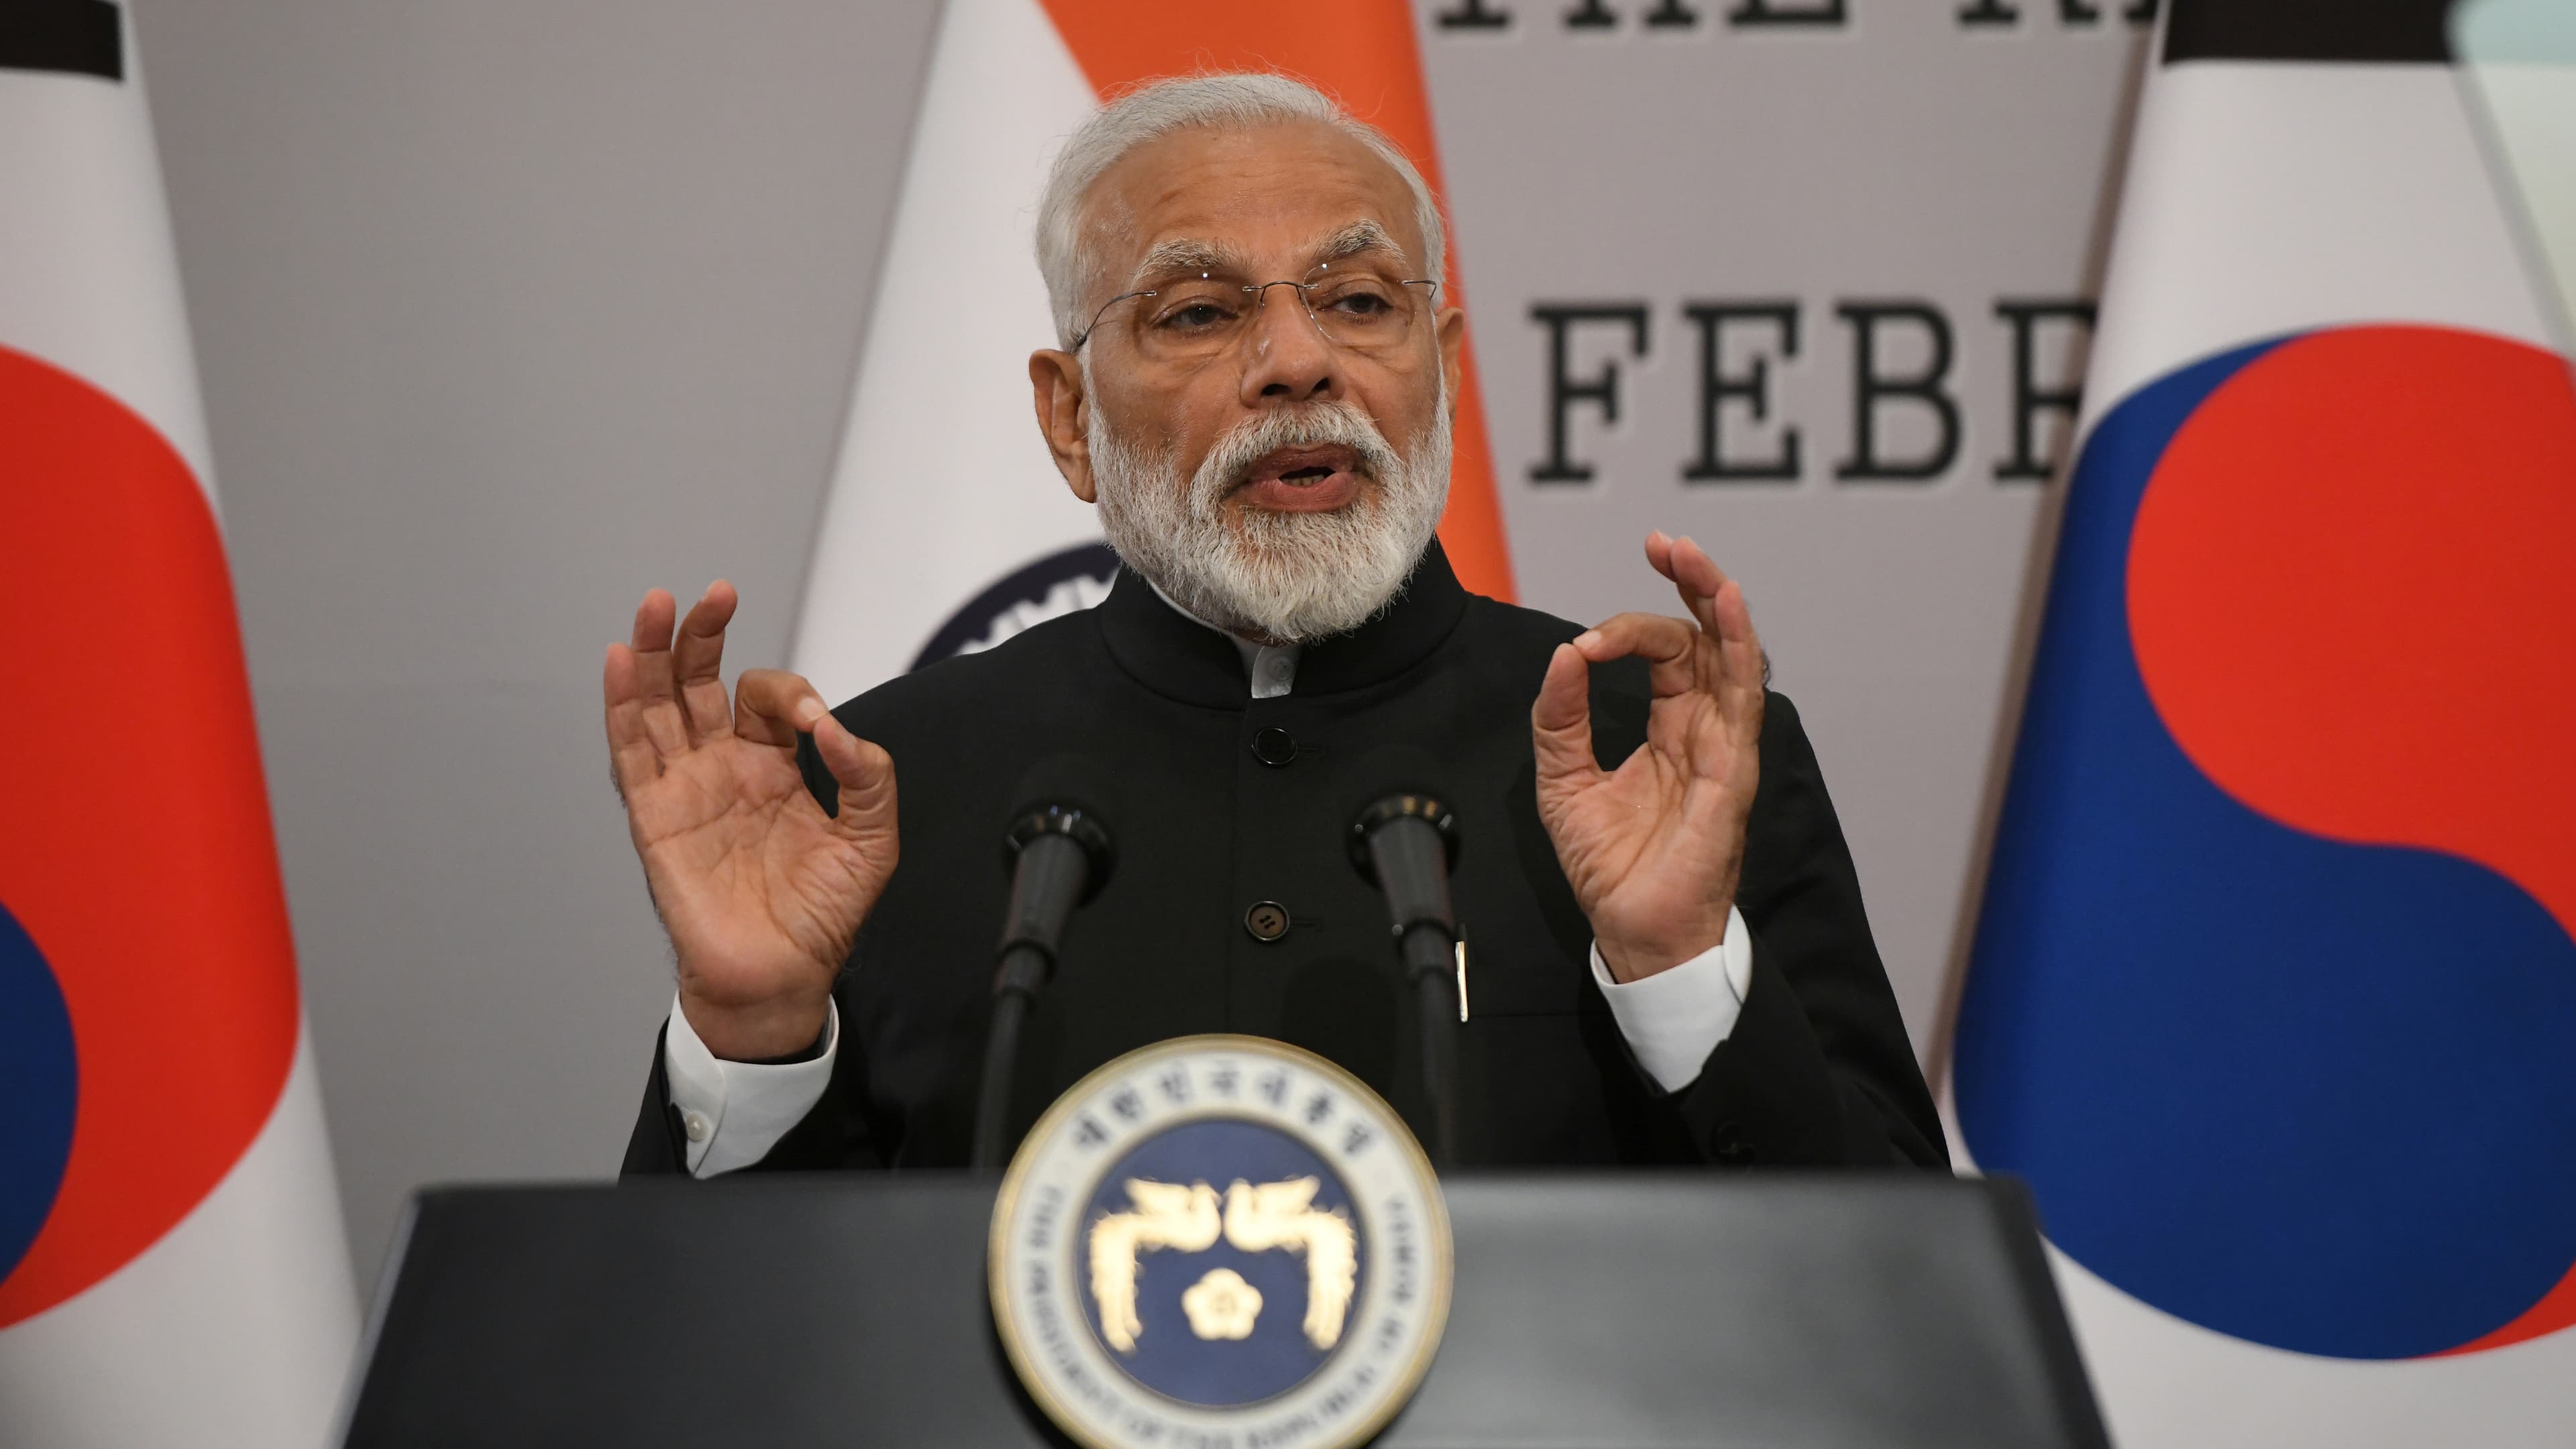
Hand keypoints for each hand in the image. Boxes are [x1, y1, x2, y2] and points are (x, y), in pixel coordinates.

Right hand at [604, 583, 897, 1058]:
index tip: (816, 723)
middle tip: (715, 594)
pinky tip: (623, 660)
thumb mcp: (872, 841)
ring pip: (657, 704)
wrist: (782, 977)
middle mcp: (723, 768)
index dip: (790, 694)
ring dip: (654, 652)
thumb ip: (868, 777)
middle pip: (698, 682)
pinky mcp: (654, 816)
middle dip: (702, 635)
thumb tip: (836, 728)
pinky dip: (622, 704)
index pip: (769, 700)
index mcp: (772, 768)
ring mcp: (684, 788)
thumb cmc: (821, 916)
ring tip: (658, 604)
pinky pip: (631, 752)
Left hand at [1531, 533, 1763, 982]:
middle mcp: (1704, 728)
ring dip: (1714, 598)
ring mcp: (1723, 746)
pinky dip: (1737, 645)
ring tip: (1691, 556)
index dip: (1623, 632)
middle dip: (1689, 583)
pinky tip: (1725, 604)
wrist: (1632, 930)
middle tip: (1663, 543)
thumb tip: (1564, 655)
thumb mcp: (1563, 779)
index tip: (1584, 648)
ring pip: (1733, 654)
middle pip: (1709, 638)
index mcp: (1671, 727)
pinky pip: (1743, 697)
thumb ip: (1561, 717)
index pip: (1664, 652)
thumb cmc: (1611, 866)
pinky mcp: (1731, 769)